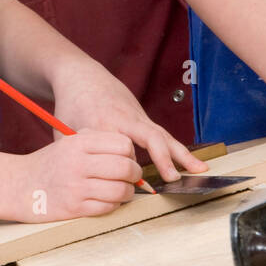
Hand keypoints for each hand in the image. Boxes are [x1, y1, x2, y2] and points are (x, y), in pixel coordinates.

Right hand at [16, 129, 141, 219]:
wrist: (21, 185)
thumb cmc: (52, 163)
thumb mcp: (70, 142)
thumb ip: (97, 142)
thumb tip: (131, 153)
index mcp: (79, 142)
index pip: (123, 144)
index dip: (131, 153)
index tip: (128, 159)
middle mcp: (78, 163)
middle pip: (125, 167)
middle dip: (135, 174)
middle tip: (132, 176)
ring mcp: (76, 187)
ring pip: (120, 190)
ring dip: (127, 192)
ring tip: (122, 190)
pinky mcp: (74, 208)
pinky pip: (108, 207)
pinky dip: (114, 205)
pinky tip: (108, 200)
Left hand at [52, 63, 208, 181]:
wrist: (81, 75)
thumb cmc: (70, 105)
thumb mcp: (65, 131)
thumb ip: (75, 157)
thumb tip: (82, 185)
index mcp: (105, 123)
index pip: (122, 150)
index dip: (128, 170)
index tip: (132, 189)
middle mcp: (126, 119)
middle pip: (150, 136)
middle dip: (163, 158)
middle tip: (174, 179)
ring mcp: (137, 117)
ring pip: (163, 135)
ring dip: (182, 154)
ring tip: (200, 171)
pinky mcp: (143, 118)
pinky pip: (162, 134)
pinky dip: (176, 149)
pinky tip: (191, 163)